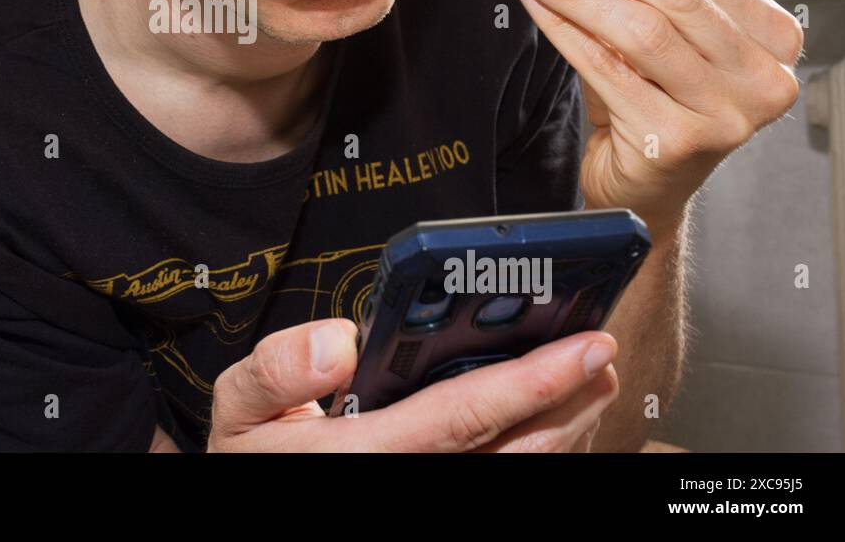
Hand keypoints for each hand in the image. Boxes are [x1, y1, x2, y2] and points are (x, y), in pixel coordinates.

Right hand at [207, 318, 618, 451]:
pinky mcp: (434, 492)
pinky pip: (504, 477)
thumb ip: (278, 369)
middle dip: (570, 402)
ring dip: (567, 426)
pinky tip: (552, 419)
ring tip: (592, 379)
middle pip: (514, 450)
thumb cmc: (257, 457)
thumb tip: (338, 341)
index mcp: (366, 456)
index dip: (530, 382)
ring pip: (519, 468)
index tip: (580, 346)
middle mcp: (411, 480)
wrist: (259, 502)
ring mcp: (431, 492)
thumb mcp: (241, 409)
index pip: (463, 416)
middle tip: (603, 353)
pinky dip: (538, 447)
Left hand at [505, 0, 802, 226]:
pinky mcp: (678, 141)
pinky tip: (535, 4)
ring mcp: (725, 114)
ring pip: (640, 28)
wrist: (642, 191)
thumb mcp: (651, 38)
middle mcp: (762, 78)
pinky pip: (607, 70)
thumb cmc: (650, 108)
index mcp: (770, 39)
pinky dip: (563, 29)